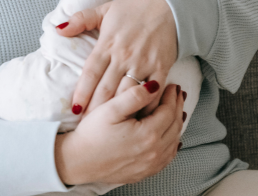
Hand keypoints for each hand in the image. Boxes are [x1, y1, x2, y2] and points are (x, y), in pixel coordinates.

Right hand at [55, 82, 184, 185]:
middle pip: (175, 126)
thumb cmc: (92, 133)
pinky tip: (171, 137)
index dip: (172, 96)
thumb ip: (134, 96)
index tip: (173, 85)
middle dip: (178, 107)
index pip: (169, 111)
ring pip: (173, 141)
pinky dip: (173, 143)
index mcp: (147, 134)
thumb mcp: (111, 108)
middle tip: (178, 94)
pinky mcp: (144, 172)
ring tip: (178, 110)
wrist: (78, 161)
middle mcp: (153, 152)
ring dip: (177, 124)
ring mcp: (150, 165)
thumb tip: (154, 85)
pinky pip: (167, 157)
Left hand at [56, 0, 177, 117]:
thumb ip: (81, 19)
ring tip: (109, 128)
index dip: (82, 92)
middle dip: (96, 109)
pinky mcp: (161, 68)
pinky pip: (152, 93)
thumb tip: (58, 29)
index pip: (90, 72)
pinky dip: (145, 107)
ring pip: (127, 94)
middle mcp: (124, 55)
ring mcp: (143, 63)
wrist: (167, 6)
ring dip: (118, 112)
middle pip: (106, 88)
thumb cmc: (132, 10)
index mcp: (107, 43)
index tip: (75, 110)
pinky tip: (138, 120)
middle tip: (87, 127)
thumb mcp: (104, 10)